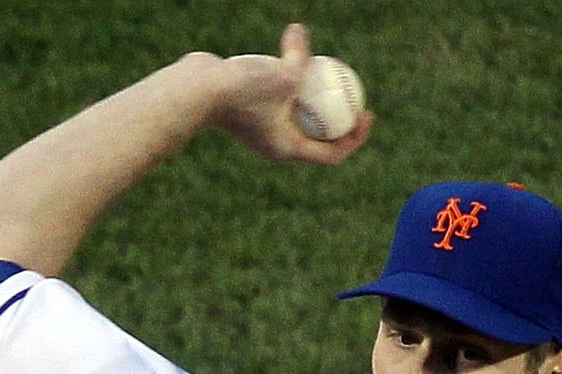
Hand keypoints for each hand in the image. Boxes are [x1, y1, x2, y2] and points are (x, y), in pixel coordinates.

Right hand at [208, 23, 374, 165]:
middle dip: (340, 122)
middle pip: (319, 140)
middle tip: (354, 97)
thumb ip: (299, 55)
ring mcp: (263, 131)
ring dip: (316, 104)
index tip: (365, 112)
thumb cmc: (241, 90)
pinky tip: (297, 65)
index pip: (333, 154)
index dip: (355, 137)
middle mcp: (277, 145)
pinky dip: (294, 90)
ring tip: (329, 79)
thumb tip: (300, 30)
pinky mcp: (251, 114)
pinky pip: (281, 104)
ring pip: (299, 121)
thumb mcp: (283, 74)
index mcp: (289, 149)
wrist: (195, 92)